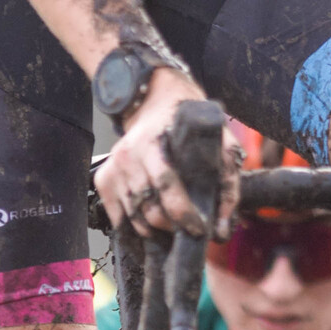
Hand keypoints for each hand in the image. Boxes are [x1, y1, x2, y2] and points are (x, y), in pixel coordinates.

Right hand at [93, 67, 239, 238]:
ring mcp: (114, 167)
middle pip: (149, 208)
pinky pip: (117, 216)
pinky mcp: (104, 178)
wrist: (155, 101)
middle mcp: (128, 155)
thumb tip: (221, 228)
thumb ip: (227, 182)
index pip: (166, 185)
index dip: (182, 213)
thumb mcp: (218, 141)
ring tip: (173, 224)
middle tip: (188, 227)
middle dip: (172, 225)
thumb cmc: (187, 122)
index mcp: (153, 142)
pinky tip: (151, 222)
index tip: (198, 228)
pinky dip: (135, 225)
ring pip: (134, 217)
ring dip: (155, 228)